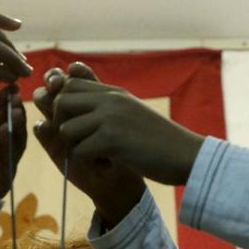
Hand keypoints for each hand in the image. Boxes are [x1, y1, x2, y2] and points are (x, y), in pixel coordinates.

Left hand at [0, 86, 26, 197]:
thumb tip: (4, 91)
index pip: (2, 117)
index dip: (9, 104)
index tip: (14, 89)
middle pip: (13, 129)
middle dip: (16, 114)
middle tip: (17, 100)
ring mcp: (2, 163)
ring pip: (16, 143)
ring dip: (17, 127)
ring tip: (16, 112)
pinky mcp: (4, 178)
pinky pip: (11, 158)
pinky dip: (10, 144)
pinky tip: (6, 130)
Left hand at [48, 65, 204, 186]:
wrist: (186, 154)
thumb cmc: (159, 139)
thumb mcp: (131, 112)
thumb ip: (108, 106)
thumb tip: (79, 106)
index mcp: (114, 92)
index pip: (70, 84)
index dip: (64, 104)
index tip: (75, 124)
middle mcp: (110, 99)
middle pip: (61, 102)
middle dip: (62, 125)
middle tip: (79, 142)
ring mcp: (110, 117)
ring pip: (66, 129)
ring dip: (75, 147)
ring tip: (96, 155)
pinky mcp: (112, 139)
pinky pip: (79, 151)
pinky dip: (89, 163)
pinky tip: (107, 164)